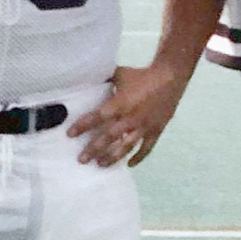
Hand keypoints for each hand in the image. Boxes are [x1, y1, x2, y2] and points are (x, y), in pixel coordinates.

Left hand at [67, 64, 193, 166]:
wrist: (171, 76)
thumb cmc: (142, 75)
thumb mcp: (120, 74)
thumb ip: (105, 81)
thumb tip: (87, 81)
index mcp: (121, 102)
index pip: (98, 116)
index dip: (83, 125)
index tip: (70, 134)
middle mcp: (131, 117)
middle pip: (110, 136)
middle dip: (94, 149)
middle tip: (82, 159)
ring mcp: (145, 126)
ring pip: (127, 146)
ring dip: (113, 157)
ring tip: (101, 164)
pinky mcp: (156, 130)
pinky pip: (147, 148)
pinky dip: (139, 157)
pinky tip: (130, 165)